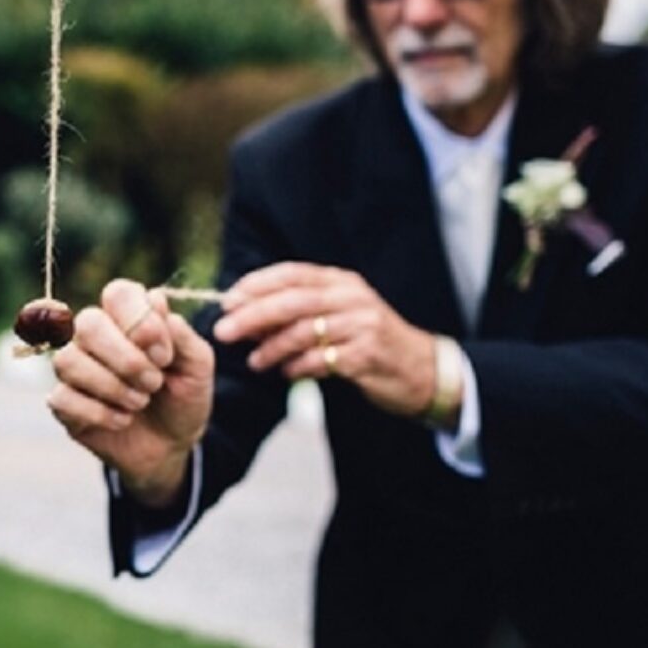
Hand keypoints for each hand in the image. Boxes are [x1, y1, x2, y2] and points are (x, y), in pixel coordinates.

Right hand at [49, 280, 213, 505]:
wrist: (172, 445)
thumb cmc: (183, 396)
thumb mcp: (197, 366)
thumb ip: (181, 333)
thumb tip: (155, 299)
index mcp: (128, 316)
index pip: (118, 293)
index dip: (140, 321)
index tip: (165, 355)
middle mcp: (95, 335)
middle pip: (87, 323)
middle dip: (126, 359)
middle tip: (154, 383)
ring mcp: (75, 367)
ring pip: (68, 360)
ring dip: (112, 387)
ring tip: (140, 403)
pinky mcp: (63, 402)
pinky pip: (61, 397)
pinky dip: (99, 412)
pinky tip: (122, 420)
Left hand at [215, 262, 436, 418]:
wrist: (422, 369)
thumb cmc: (368, 342)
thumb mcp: (337, 316)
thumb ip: (297, 312)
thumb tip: (245, 317)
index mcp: (340, 282)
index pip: (291, 274)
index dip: (256, 285)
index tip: (228, 301)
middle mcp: (351, 297)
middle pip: (293, 300)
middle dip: (253, 315)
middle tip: (225, 331)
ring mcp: (362, 325)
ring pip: (304, 331)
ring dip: (272, 347)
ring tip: (255, 361)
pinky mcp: (367, 354)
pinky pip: (322, 359)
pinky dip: (299, 367)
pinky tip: (288, 373)